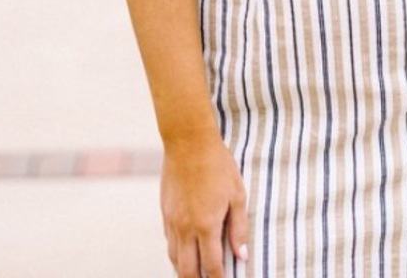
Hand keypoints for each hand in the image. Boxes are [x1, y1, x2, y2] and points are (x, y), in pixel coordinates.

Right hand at [161, 132, 248, 277]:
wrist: (188, 142)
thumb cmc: (218, 165)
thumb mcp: (237, 194)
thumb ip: (239, 227)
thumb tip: (242, 255)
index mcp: (206, 225)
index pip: (211, 266)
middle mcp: (186, 228)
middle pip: (186, 271)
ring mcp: (172, 221)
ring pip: (174, 258)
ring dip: (184, 270)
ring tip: (195, 273)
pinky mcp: (164, 212)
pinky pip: (169, 241)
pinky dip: (177, 252)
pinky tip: (185, 251)